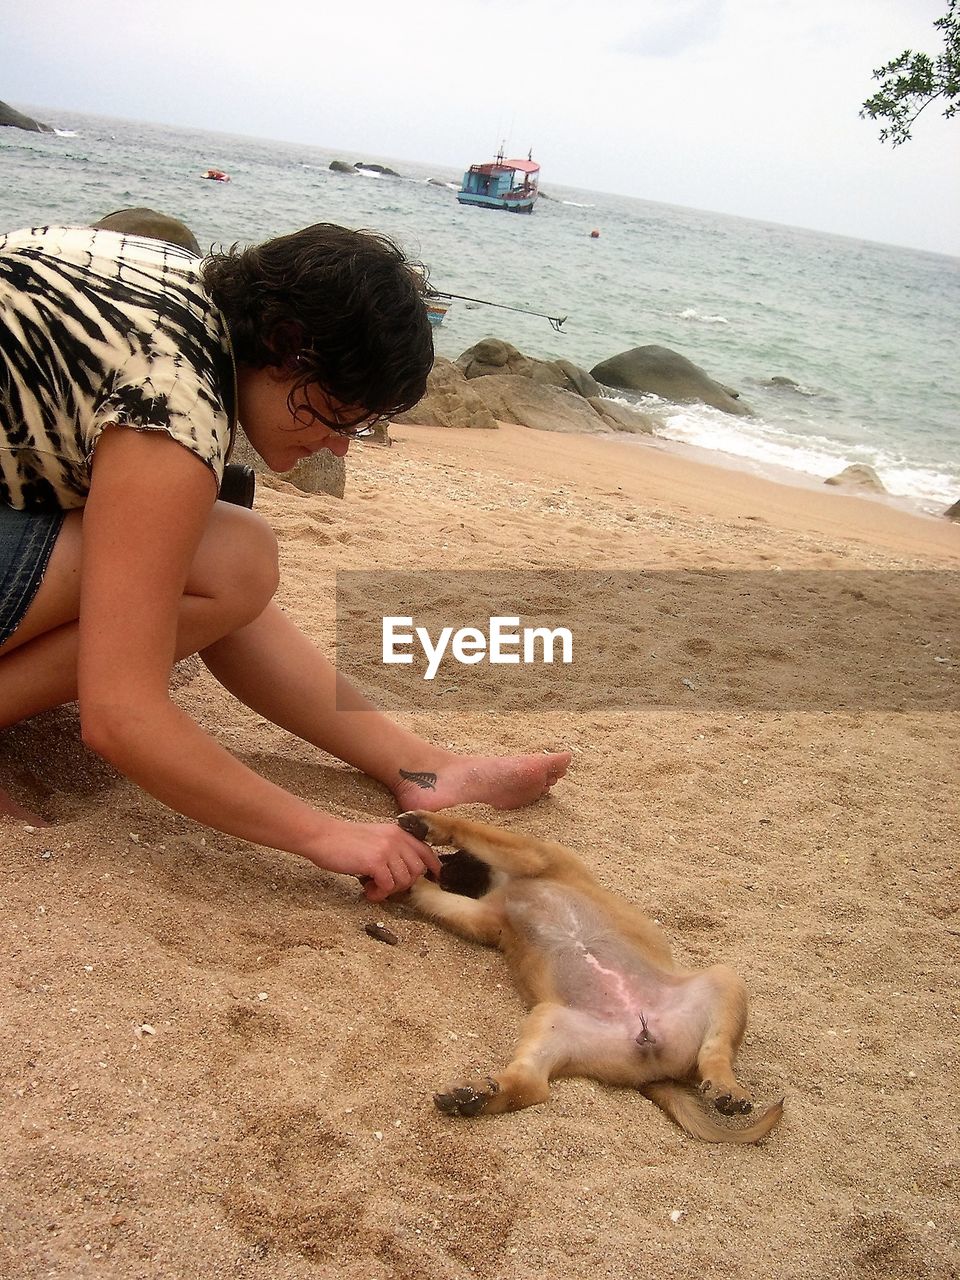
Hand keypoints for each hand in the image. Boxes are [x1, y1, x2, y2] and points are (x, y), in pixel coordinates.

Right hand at [305, 819, 442, 901]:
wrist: (323, 836)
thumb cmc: (345, 840)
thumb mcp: (376, 837)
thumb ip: (393, 849)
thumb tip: (406, 872)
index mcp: (398, 832)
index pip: (426, 851)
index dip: (433, 867)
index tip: (434, 878)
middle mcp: (396, 839)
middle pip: (417, 871)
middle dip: (404, 884)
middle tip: (386, 886)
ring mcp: (387, 850)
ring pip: (404, 881)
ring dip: (390, 891)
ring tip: (374, 888)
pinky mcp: (375, 862)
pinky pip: (388, 886)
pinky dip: (379, 893)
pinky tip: (368, 890)